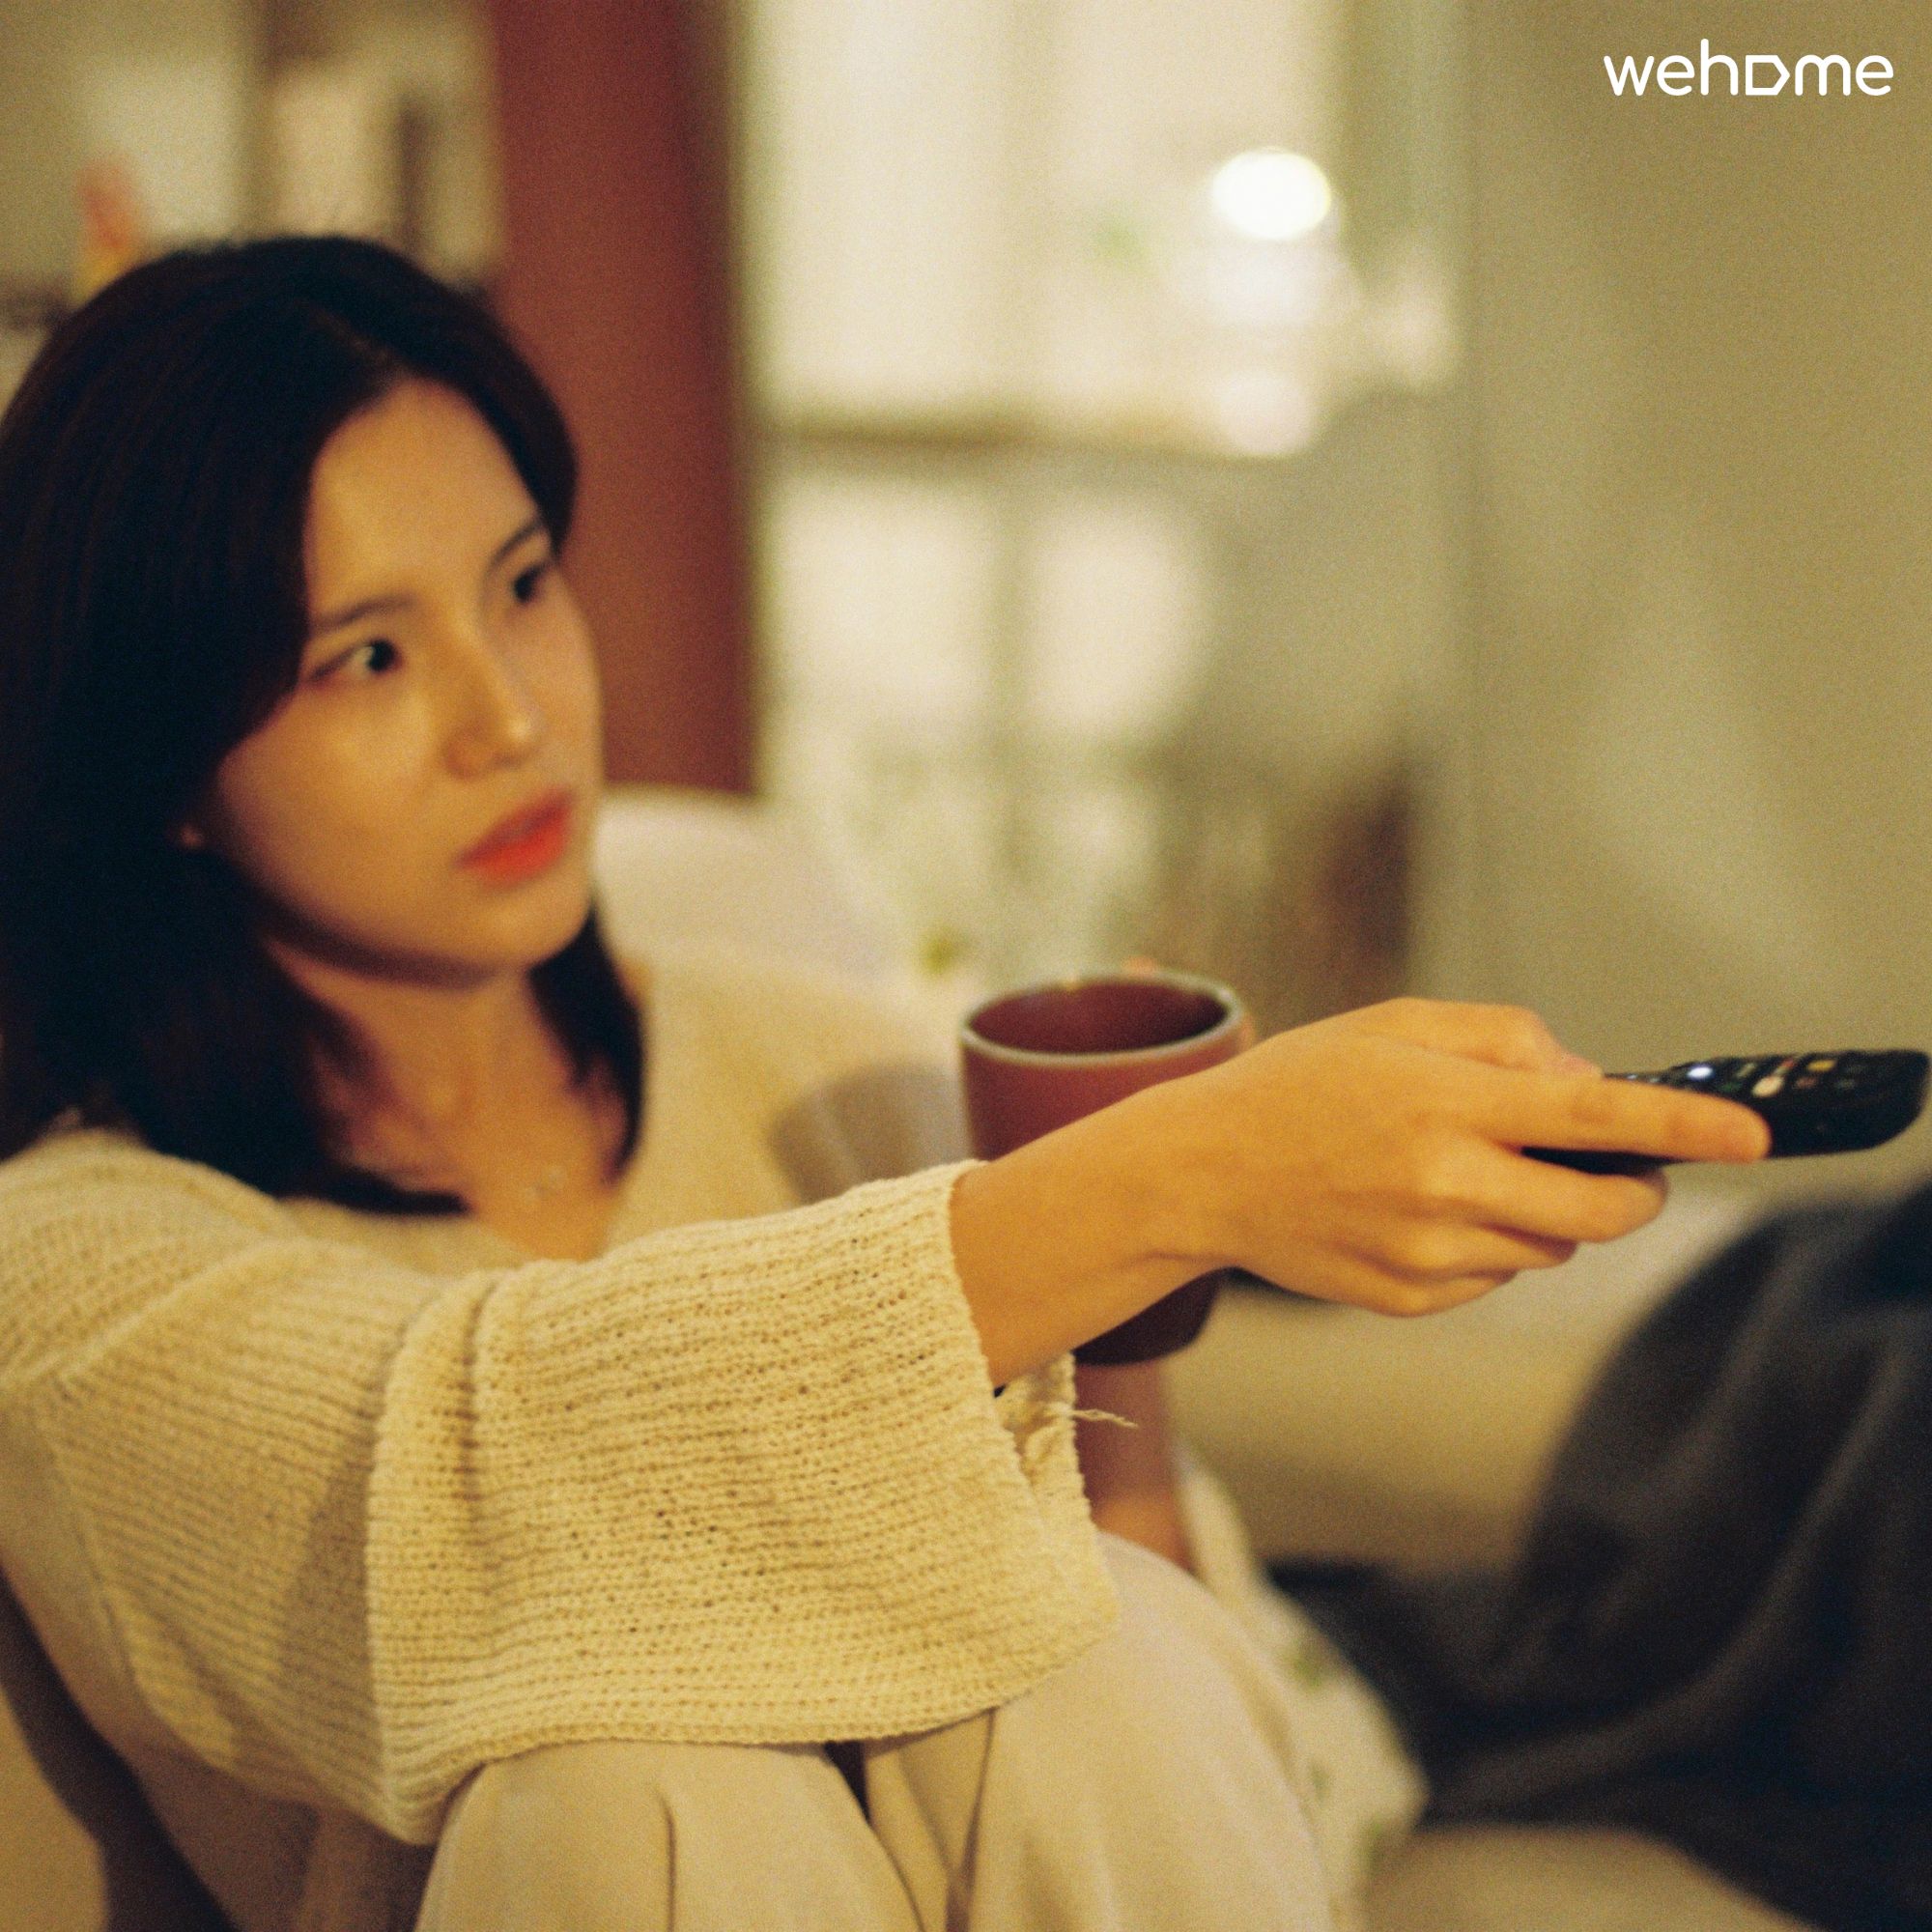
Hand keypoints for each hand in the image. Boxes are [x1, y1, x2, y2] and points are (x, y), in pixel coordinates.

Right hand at [1133, 997, 1769, 1316]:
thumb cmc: (1300, 1083)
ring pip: (1549, 1246)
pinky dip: (1488, 1245)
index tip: (1752, 1136)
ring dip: (1546, 1211)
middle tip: (1623, 1168)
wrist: (1200, 1171)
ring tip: (1470, 1172)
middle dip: (1635, 1189)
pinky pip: (1492, 1277)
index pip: (1594, 1115)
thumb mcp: (1393, 1024)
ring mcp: (1425, 1251)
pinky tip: (1422, 1210)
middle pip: (1600, 1209)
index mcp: (1444, 1102)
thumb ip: (1501, 1040)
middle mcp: (1442, 1184)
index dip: (1683, 1126)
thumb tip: (1585, 1082)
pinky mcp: (1407, 1296)